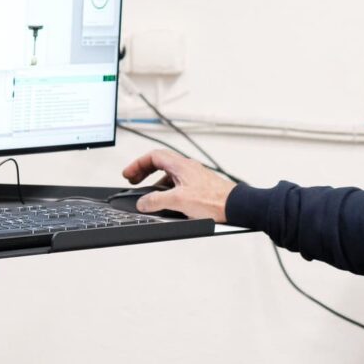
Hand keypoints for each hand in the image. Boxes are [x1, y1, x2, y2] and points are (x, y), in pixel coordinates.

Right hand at [120, 147, 235, 221]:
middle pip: (160, 162)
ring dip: (155, 181)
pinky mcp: (199, 187)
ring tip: (149, 194)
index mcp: (180, 166)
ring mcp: (194, 176)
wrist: (236, 206)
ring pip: (169, 174)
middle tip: (134, 181)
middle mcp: (187, 168)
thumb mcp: (179, 201)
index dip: (137, 164)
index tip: (128, 175)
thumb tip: (143, 203)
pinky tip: (167, 202)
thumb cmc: (214, 200)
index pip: (153, 156)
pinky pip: (178, 183)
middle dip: (144, 171)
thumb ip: (157, 201)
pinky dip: (167, 189)